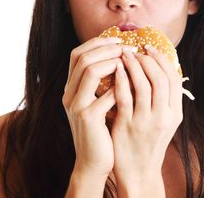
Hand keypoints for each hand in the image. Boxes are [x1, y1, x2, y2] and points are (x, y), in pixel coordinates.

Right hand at [62, 36, 123, 180]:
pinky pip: (106, 95)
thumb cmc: (101, 131)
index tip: (118, 40)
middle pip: (82, 58)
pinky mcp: (88, 119)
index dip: (97, 43)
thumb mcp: (98, 104)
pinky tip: (134, 86)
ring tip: (130, 63)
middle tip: (128, 48)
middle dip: (107, 48)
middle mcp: (69, 95)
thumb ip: (104, 84)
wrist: (93, 163)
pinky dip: (121, 87)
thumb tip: (123, 58)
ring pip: (91, 71)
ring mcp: (76, 106)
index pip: (76, 54)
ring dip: (113, 62)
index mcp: (71, 89)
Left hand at [110, 45, 183, 193]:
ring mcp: (145, 122)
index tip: (151, 49)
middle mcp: (163, 116)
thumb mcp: (165, 121)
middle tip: (136, 50)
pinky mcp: (127, 126)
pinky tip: (116, 71)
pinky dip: (121, 80)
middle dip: (148, 60)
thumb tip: (159, 67)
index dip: (162, 60)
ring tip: (125, 56)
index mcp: (175, 113)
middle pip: (160, 79)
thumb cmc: (149, 141)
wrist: (138, 171)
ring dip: (133, 66)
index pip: (174, 78)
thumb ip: (164, 98)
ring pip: (143, 85)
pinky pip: (124, 97)